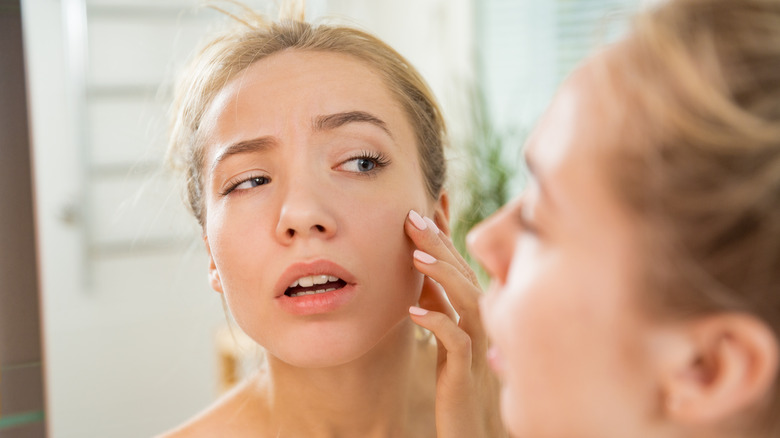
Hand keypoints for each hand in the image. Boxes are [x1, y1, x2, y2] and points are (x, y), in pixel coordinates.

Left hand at [405, 210, 505, 437]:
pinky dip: (437, 323)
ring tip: (415, 256)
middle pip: (463, 273)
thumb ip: (437, 300)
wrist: (468, 426)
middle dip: (439, 242)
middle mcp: (481, 321)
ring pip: (467, 300)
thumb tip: (420, 266)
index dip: (444, 233)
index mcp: (473, 309)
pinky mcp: (467, 370)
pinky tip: (414, 312)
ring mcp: (478, 344)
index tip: (427, 204)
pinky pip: (457, 341)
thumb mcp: (443, 331)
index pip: (459, 263)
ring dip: (442, 275)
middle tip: (412, 216)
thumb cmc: (455, 376)